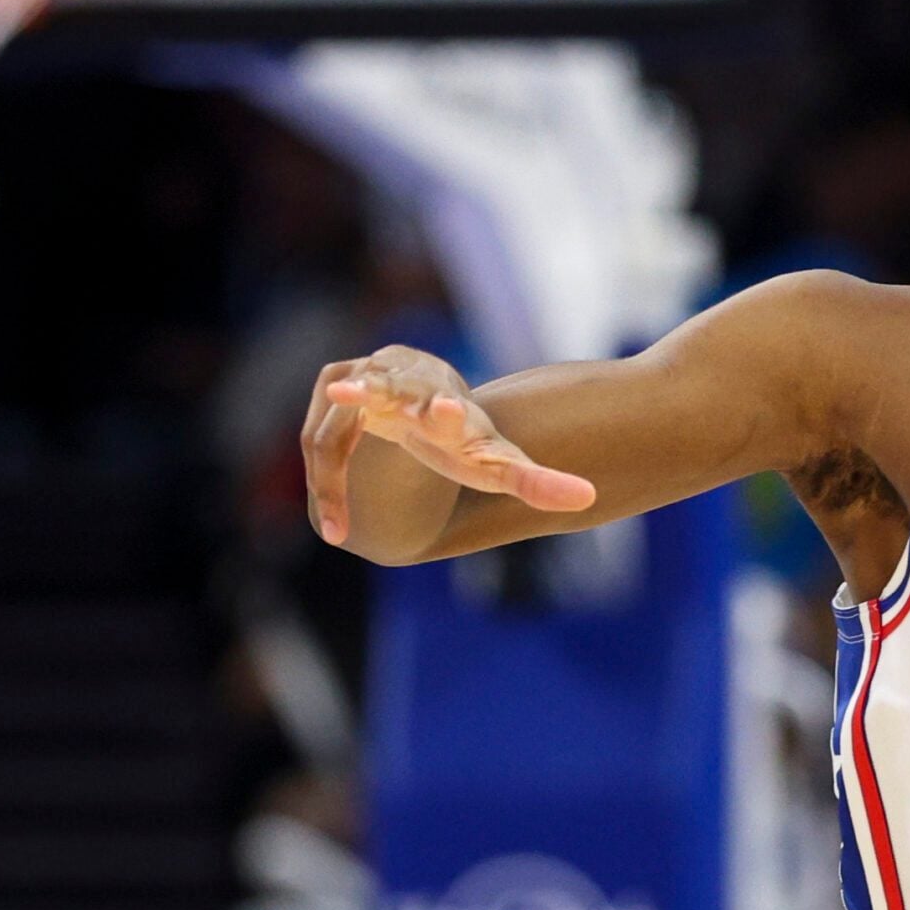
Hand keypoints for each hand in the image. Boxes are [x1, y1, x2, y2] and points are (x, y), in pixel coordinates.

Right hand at [302, 346, 595, 544]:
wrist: (428, 398)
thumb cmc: (464, 440)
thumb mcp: (498, 463)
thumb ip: (538, 482)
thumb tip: (588, 498)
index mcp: (449, 410)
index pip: (446, 405)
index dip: (443, 409)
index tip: (444, 410)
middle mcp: (406, 389)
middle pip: (388, 391)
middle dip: (371, 392)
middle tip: (351, 395)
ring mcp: (366, 380)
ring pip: (342, 428)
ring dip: (335, 474)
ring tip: (338, 529)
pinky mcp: (336, 381)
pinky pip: (321, 439)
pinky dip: (326, 482)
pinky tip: (339, 529)